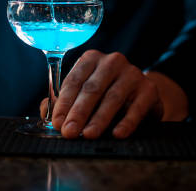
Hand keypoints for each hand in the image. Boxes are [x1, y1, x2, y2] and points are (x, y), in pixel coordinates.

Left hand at [40, 50, 188, 138]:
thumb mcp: (84, 94)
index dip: (64, 103)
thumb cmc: (106, 93)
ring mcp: (132, 73)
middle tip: (69, 132)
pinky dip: (126, 122)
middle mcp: (112, 62)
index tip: (57, 122)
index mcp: (91, 59)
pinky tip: (117, 134)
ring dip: (99, 119)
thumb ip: (63, 102)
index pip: (74, 81)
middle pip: (91, 88)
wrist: (142, 95)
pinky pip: (136, 107)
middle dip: (78, 112)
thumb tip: (46, 114)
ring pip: (112, 98)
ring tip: (88, 135)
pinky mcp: (149, 89)